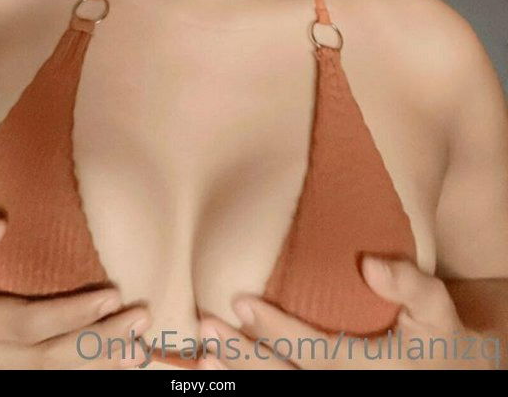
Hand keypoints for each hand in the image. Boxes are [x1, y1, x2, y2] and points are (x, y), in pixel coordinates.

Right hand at [0, 208, 151, 368]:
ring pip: (47, 378)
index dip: (71, 314)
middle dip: (96, 342)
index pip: (26, 324)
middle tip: (139, 318)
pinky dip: (78, 372)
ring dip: (96, 364)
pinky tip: (111, 363)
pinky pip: (42, 381)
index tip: (112, 295)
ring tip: (139, 349)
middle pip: (44, 359)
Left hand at [196, 256, 502, 370]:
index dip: (274, 328)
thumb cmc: (437, 336)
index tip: (239, 301)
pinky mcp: (322, 395)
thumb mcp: (434, 306)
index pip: (310, 350)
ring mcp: (328, 396)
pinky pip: (278, 391)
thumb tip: (370, 265)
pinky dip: (241, 383)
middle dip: (241, 356)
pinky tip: (210, 369)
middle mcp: (341, 388)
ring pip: (273, 391)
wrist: (451, 375)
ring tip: (197, 360)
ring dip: (233, 377)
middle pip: (281, 378)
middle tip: (206, 329)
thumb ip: (407, 283)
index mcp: (363, 368)